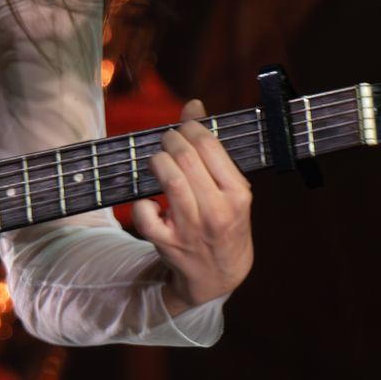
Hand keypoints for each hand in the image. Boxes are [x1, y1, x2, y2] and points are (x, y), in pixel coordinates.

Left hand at [130, 99, 254, 313]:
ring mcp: (191, 228)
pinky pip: (145, 214)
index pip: (210, 146)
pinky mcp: (167, 243)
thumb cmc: (226, 222)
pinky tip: (150, 200)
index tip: (183, 127)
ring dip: (157, 161)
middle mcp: (217, 211)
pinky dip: (142, 203)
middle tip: (167, 141)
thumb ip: (213, 149)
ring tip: (158, 160)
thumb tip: (193, 104)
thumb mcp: (231, 188)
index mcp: (238, 194)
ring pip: (168, 180)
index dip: (190, 127)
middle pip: (186, 158)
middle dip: (170, 140)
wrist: (219, 275)